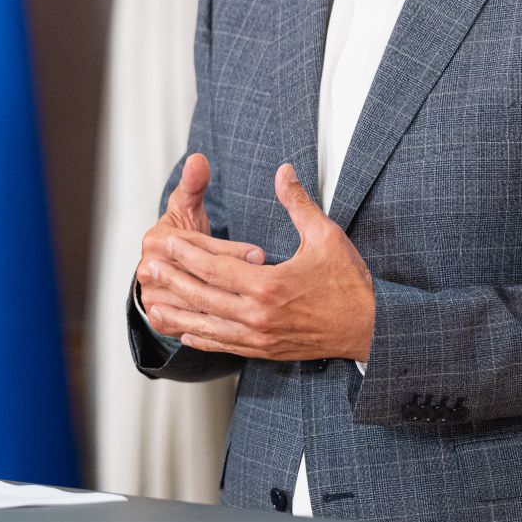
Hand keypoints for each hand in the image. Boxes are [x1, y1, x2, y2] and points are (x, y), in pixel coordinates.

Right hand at [135, 153, 264, 333]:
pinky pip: (189, 326)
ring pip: (195, 305)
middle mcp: (148, 269)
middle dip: (234, 277)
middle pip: (196, 277)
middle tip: (267, 276)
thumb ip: (193, 184)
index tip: (260, 253)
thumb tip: (198, 159)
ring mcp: (152, 297)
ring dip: (229, 306)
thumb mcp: (186, 208)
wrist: (160, 269)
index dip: (230, 250)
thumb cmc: (181, 234)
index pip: (197, 247)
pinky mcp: (159, 318)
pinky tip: (242, 324)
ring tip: (260, 303)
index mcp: (155, 240)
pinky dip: (215, 327)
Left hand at [147, 163, 374, 361]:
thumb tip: (283, 171)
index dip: (187, 253)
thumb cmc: (351, 283)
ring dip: (179, 313)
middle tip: (148, 266)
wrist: (373, 330)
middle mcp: (259, 316)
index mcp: (270, 286)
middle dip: (174, 280)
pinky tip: (185, 332)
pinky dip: (202, 339)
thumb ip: (298, 203)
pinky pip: (225, 345)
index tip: (166, 239)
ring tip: (153, 303)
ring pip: (208, 326)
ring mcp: (261, 337)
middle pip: (204, 296)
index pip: (216, 267)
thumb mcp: (326, 236)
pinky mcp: (266, 351)